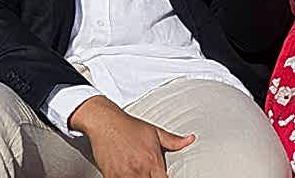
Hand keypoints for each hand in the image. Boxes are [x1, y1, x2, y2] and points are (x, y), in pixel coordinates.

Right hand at [71, 97, 194, 177]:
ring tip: (139, 174)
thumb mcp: (154, 131)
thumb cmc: (128, 126)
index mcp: (153, 160)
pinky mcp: (111, 177)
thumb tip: (190, 139)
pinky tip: (128, 174)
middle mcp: (139, 170)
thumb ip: (173, 140)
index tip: (165, 177)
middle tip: (150, 174)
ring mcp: (124, 175)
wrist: (104, 122)